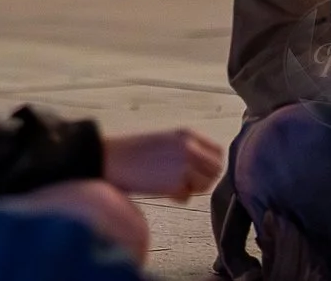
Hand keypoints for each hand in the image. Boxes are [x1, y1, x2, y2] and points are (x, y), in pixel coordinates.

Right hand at [101, 128, 224, 200]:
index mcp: (187, 134)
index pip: (217, 151)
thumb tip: (206, 168)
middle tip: (185, 181)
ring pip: (206, 183)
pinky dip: (179, 196)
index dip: (210, 163)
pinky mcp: (177, 182)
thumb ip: (188, 150)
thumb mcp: (166, 141)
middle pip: (216, 169)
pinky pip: (189, 195)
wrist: (112, 159)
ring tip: (173, 185)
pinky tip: (164, 190)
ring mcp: (185, 164)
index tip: (197, 170)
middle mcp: (190, 147)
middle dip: (204, 178)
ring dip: (193, 188)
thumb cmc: (134, 152)